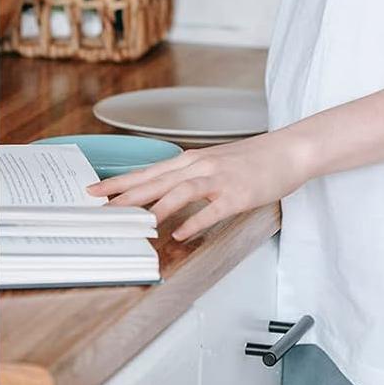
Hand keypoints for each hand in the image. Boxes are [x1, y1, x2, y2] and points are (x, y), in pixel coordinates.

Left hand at [86, 129, 312, 241]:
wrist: (287, 150)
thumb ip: (187, 179)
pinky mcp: (238, 194)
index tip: (95, 191)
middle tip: (101, 207)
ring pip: (180, 191)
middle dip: (126, 194)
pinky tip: (180, 234)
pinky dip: (195, 221)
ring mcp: (219, 179)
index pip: (147, 171)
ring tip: (137, 222)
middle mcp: (199, 166)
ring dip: (156, 207)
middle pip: (156, 180)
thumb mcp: (212, 164)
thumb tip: (160, 196)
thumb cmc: (250, 160)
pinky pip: (213, 209)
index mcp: (190, 160)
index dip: (119, 182)